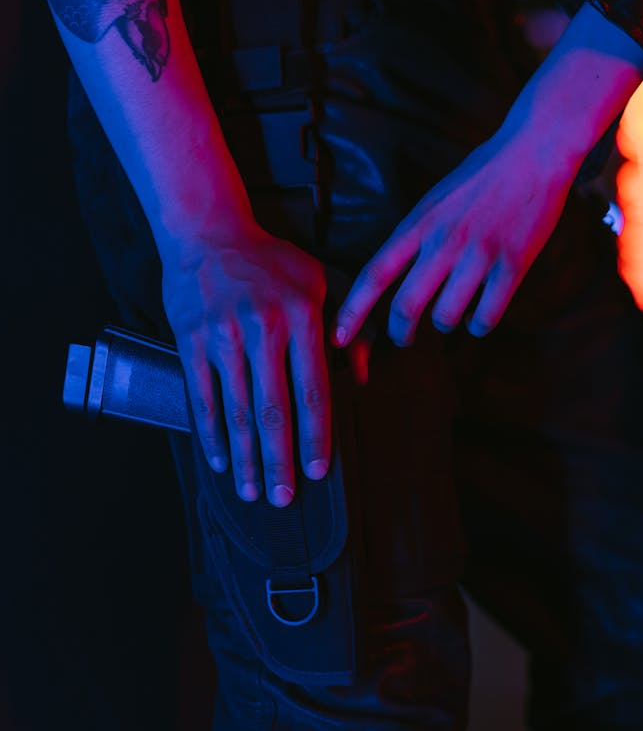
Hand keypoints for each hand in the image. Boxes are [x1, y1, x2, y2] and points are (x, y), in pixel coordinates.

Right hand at [162, 217, 330, 506]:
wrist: (208, 231)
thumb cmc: (273, 262)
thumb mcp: (322, 282)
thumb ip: (348, 329)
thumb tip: (364, 378)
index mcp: (301, 318)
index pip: (314, 390)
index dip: (317, 435)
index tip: (320, 471)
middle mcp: (262, 330)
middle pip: (274, 410)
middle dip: (280, 460)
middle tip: (286, 499)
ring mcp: (222, 337)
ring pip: (237, 411)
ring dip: (244, 458)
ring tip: (252, 492)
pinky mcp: (190, 341)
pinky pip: (202, 397)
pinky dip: (210, 433)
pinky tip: (219, 461)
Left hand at [332, 130, 576, 347]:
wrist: (532, 153)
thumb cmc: (483, 174)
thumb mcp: (437, 199)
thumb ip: (418, 235)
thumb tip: (400, 275)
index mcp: (420, 222)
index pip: (375, 273)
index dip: (353, 310)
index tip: (339, 336)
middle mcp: (444, 241)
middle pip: (406, 305)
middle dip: (400, 332)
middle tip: (403, 338)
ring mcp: (479, 254)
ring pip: (446, 316)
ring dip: (444, 325)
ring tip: (449, 318)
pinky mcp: (512, 264)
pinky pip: (487, 315)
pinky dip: (478, 326)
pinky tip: (478, 318)